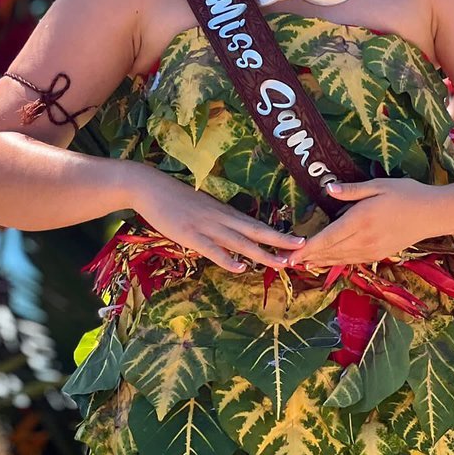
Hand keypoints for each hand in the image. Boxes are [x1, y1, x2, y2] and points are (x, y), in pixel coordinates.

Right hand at [129, 165, 303, 273]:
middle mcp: (221, 218)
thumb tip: (231, 238)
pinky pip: (212, 249)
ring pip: (240, 242)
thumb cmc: (174, 198)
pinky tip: (240, 267)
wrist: (149, 186)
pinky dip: (227, 259)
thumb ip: (217, 222)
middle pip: (256, 231)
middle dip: (280, 241)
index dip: (277, 234)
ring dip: (262, 253)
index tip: (298, 242)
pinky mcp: (190, 234)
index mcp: (224, 212)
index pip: (256, 225)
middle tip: (303, 248)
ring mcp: (206, 226)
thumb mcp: (202, 208)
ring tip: (282, 263)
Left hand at [287, 178, 437, 268]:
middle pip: (330, 252)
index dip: (307, 248)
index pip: (328, 238)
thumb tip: (328, 189)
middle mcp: (365, 239)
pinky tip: (326, 260)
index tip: (289, 254)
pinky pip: (352, 260)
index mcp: (362, 220)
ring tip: (299, 263)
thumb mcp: (379, 185)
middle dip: (306, 258)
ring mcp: (373, 249)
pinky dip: (336, 261)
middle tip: (284, 261)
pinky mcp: (379, 253)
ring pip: (340, 259)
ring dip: (319, 262)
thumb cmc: (407, 194)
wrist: (435, 214)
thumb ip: (352, 190)